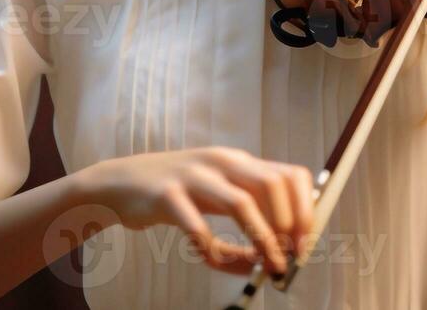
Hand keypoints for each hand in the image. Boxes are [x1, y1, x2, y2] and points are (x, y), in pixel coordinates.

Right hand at [80, 146, 314, 276]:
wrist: (121, 183)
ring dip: (261, 239)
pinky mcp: (167, 196)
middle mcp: (221, 162)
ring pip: (241, 203)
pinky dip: (214, 251)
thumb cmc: (179, 191)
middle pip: (272, 184)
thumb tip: (286, 241)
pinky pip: (198, 228)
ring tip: (267, 266)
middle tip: (289, 257)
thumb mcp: (218, 188)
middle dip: (288, 224)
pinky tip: (216, 263)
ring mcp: (194, 176)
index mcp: (239, 161)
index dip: (305, 209)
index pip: (289, 175)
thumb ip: (250, 205)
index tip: (306, 242)